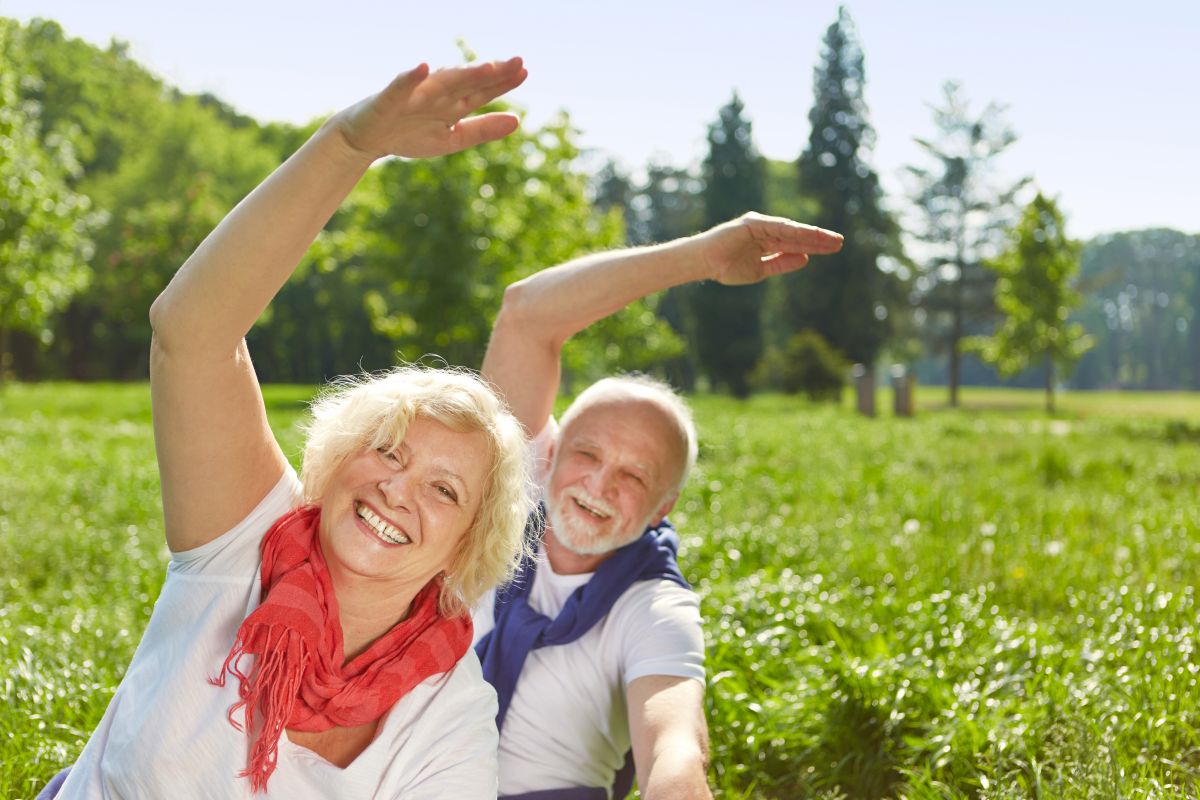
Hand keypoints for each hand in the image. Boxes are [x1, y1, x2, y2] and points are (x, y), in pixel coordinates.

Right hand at [334, 57, 527, 159]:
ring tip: (486, 67)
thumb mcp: (452, 138)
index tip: (524, 71)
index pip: (482, 91)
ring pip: (442, 82)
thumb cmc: (410, 135)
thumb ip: (483, 130)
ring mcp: (414, 95)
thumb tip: (518, 120)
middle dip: (491, 74)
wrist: (366, 140)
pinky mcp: (389, 100)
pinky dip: (410, 78)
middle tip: (517, 62)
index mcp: (453, 104)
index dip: (503, 82)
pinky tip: (422, 67)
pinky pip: (400, 87)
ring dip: (463, 73)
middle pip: (468, 82)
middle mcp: (437, 94)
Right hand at [692, 212, 843, 285]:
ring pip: (791, 231)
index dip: (815, 246)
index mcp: (767, 242)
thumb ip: (781, 263)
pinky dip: (792, 230)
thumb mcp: (760, 271)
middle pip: (797, 235)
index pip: (796, 243)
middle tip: (840, 242)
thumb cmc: (727, 267)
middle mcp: (766, 231)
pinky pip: (776, 227)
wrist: (704, 263)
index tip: (834, 248)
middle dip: (818, 239)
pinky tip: (809, 234)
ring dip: (811, 235)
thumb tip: (805, 259)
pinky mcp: (751, 223)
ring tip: (831, 239)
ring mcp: (759, 226)